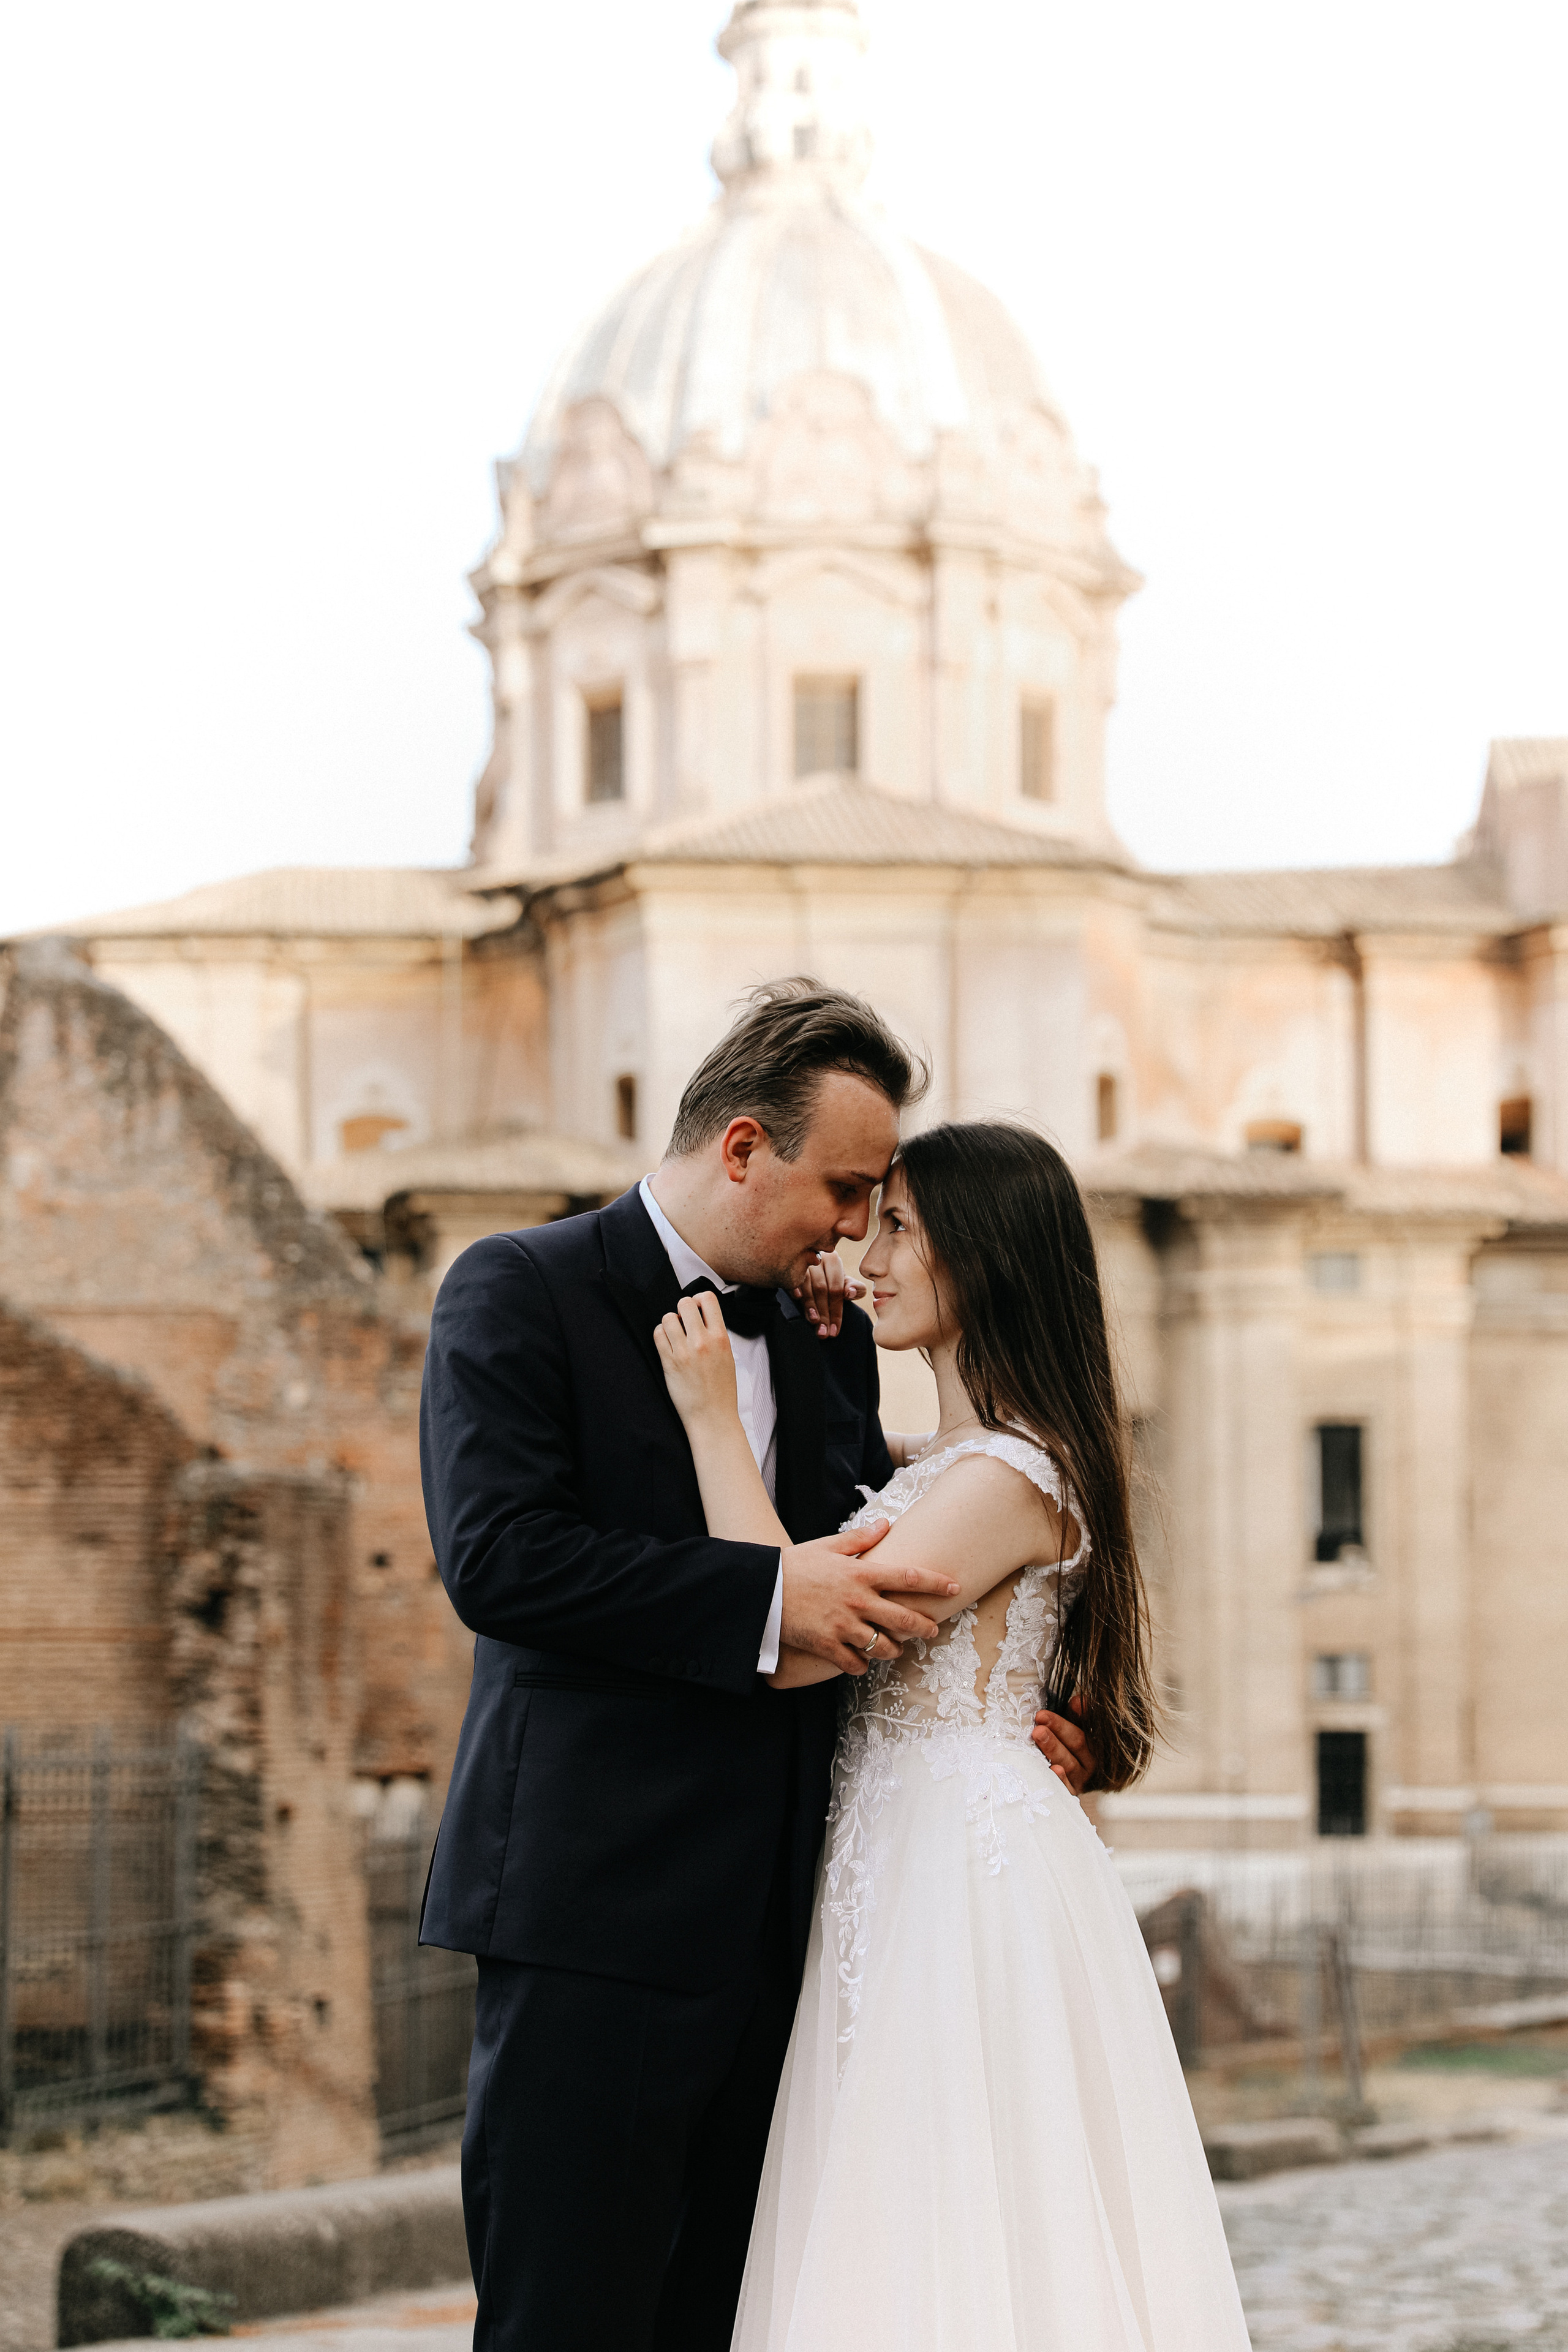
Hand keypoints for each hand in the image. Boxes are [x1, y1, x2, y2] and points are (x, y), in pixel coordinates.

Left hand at [653, 1294, 738, 1427]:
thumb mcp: (728, 1357)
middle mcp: (702, 1342)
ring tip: (675, 1334)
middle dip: (683, 1309)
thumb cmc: (722, 1390)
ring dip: (670, 1323)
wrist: (712, 1416)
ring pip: (668, 1318)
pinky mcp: (669, 1362)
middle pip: (685, 1303)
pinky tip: (667, 1343)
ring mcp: (684, 1352)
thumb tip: (703, 1317)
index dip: (699, 1300)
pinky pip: (658, 1335)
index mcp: (720, 1338)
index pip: (708, 1299)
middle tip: (684, 1321)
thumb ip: (716, 1335)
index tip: (697, 1308)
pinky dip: (660, 1335)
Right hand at [781, 1523, 958, 1674]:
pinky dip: (862, 1664)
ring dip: (893, 1649)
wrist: (762, 1591)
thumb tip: (886, 1524)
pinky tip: (862, 1660)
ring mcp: (844, 1626)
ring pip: (884, 1647)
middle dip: (924, 1627)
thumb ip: (861, 1538)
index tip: (954, 1587)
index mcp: (861, 1573)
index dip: (935, 1582)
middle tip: (931, 1630)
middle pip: (904, 1620)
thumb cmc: (795, 1565)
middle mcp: (858, 1601)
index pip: (908, 1577)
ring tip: (894, 1648)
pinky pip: (856, 1663)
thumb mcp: (828, 1546)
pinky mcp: (828, 1646)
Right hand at [791, 1249, 865, 1338]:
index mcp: (833, 1261)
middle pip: (822, 1289)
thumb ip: (854, 1288)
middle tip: (823, 1333)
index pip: (837, 1289)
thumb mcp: (843, 1282)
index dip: (836, 1312)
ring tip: (814, 1322)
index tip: (834, 1332)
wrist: (806, 1265)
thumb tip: (851, 1293)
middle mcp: (817, 1257)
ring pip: (808, 1285)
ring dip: (810, 1305)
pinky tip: (797, 1297)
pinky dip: (794, 1287)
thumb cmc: (828, 1278)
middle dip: (824, 1313)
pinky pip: (791, 1277)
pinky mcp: (787, 1265)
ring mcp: (802, 1260)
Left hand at [1032, 1698, 1095, 1795]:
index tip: (1042, 1714)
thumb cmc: (1066, 1745)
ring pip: (1069, 1765)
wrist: (1067, 1776)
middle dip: (1056, 1733)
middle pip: (1075, 1746)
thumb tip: (1078, 1701)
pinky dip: (1061, 1780)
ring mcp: (1080, 1781)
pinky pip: (1067, 1789)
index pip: (1080, 1731)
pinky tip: (1052, 1770)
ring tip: (1038, 1737)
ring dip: (1054, 1750)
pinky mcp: (1070, 1795)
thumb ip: (1077, 1715)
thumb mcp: (1074, 1727)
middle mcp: (1090, 1764)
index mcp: (1094, 1745)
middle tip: (1038, 1726)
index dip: (1060, 1723)